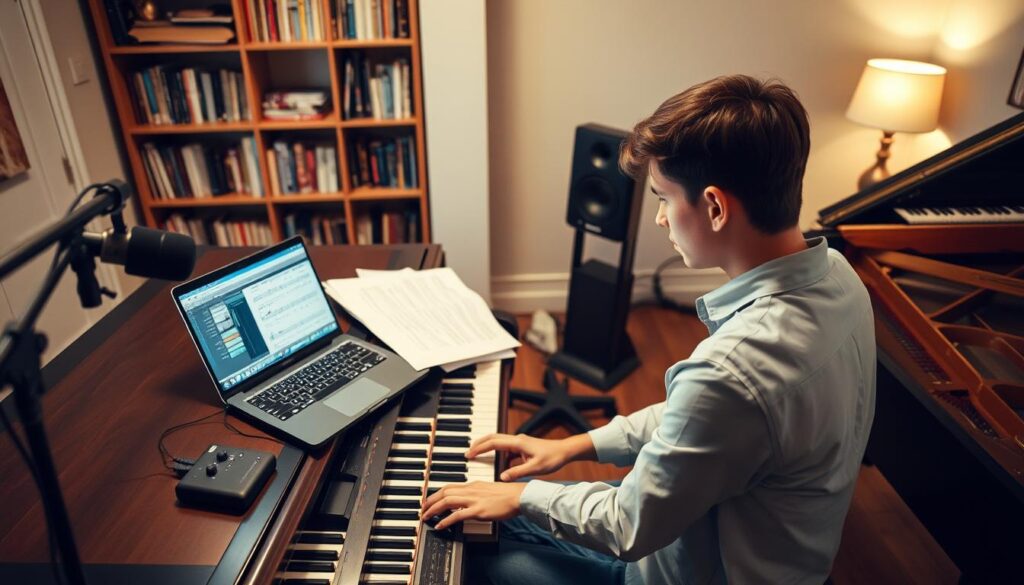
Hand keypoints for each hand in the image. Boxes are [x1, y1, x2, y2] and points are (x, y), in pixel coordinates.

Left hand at [420, 481, 525, 530]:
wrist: (519, 496)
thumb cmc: (508, 495)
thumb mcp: (488, 490)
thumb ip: (476, 494)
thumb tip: (467, 502)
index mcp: (473, 484)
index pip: (449, 486)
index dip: (436, 493)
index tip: (429, 500)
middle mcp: (471, 490)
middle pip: (444, 492)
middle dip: (430, 501)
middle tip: (423, 509)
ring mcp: (474, 500)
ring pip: (447, 501)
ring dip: (433, 509)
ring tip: (427, 517)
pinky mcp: (478, 510)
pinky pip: (457, 515)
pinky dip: (446, 520)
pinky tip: (440, 525)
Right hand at [467, 433, 594, 480]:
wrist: (566, 451)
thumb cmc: (553, 458)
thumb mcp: (536, 468)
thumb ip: (517, 472)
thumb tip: (501, 477)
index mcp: (518, 443)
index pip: (493, 443)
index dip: (480, 448)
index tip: (469, 455)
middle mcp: (517, 439)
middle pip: (492, 438)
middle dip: (478, 444)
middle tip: (467, 453)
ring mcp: (520, 442)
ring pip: (498, 442)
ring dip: (486, 447)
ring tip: (477, 457)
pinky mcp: (523, 446)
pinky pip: (505, 448)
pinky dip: (497, 453)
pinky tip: (496, 463)